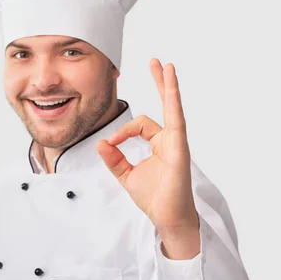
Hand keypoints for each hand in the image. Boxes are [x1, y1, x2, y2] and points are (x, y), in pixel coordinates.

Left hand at [96, 58, 198, 240]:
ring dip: (169, 86)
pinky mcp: (179, 149)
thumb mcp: (126, 175)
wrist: (166, 217)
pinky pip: (176, 121)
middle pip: (165, 104)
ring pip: (172, 108)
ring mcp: (176, 142)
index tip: (111, 144)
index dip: (123, 130)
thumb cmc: (154, 197)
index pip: (140, 124)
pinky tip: (171, 88)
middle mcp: (170, 139)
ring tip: (167, 66)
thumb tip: (100, 142)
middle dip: (160, 83)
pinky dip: (173, 104)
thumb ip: (114, 158)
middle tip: (157, 62)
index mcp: (159, 143)